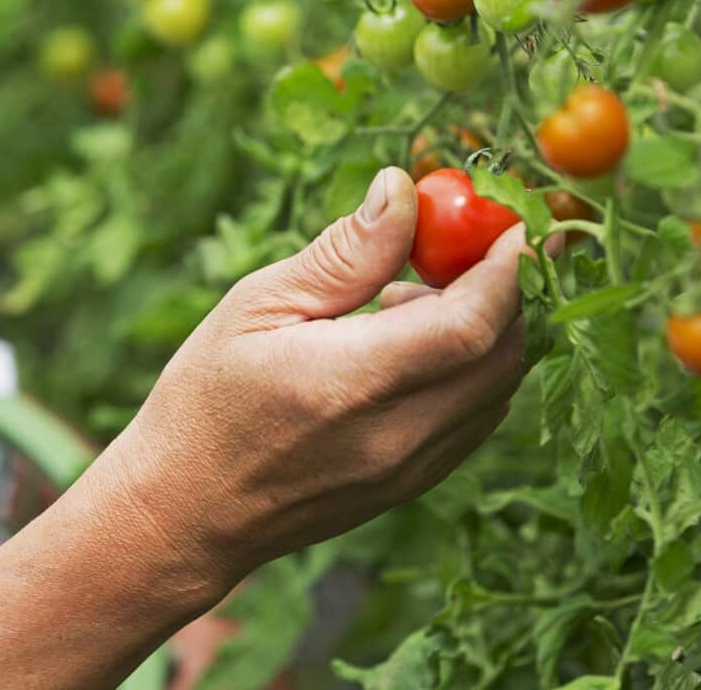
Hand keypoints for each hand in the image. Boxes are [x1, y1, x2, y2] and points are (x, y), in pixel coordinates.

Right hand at [98, 167, 551, 591]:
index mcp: (350, 382)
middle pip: (501, 353)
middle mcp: (396, 436)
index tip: (511, 220)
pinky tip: (415, 343)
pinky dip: (474, 367)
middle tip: (469, 241)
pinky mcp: (414, 484)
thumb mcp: (258, 306)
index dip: (507, 267)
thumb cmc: (206, 400)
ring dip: (490, 327)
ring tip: (414, 296)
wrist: (188, 511)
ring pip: (499, 387)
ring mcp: (411, 469)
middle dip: (507, 288)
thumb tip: (404, 190)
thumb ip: (345, 254)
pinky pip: (478, 416)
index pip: (470, 323)